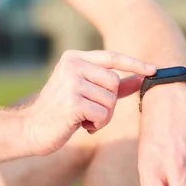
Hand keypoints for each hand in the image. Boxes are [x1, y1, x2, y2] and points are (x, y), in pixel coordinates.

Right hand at [23, 50, 155, 155]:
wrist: (32, 129)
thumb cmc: (62, 110)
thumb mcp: (87, 92)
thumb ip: (113, 85)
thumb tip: (141, 78)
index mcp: (74, 58)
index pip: (111, 57)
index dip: (134, 63)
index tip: (154, 69)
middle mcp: (71, 65)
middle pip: (114, 81)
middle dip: (109, 102)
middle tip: (91, 111)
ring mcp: (71, 82)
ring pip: (110, 100)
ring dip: (103, 116)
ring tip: (83, 118)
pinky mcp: (72, 102)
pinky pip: (103, 114)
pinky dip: (97, 125)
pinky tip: (80, 125)